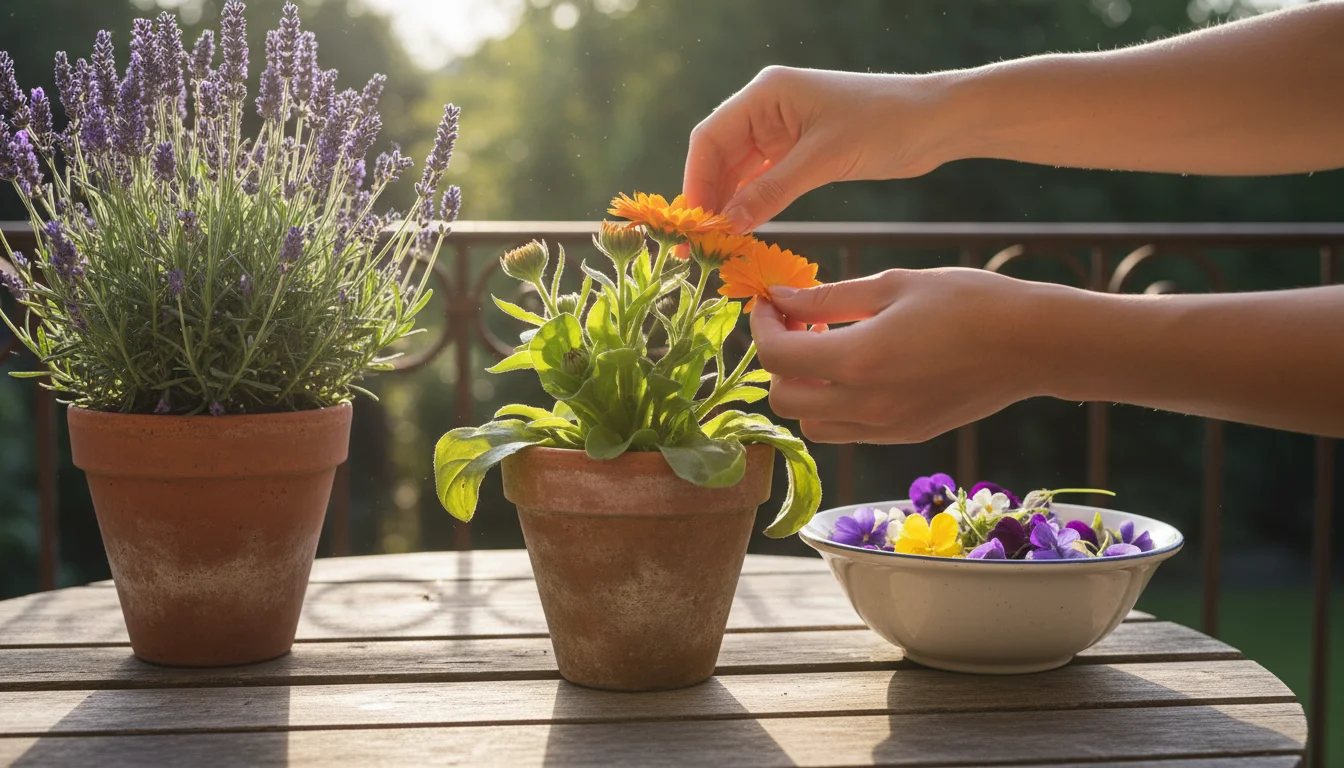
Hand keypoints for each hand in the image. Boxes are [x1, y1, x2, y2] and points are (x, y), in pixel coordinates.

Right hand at [683, 67, 951, 233]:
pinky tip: (745, 229)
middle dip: (709, 197)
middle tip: (701, 243)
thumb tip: (727, 225)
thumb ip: (771, 191)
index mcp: (766, 93)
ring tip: (720, 243)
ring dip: (729, 204)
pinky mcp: (800, 150)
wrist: (936, 120)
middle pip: (719, 155)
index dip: (696, 181)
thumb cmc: (884, 124)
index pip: (710, 137)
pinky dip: (753, 203)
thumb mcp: (824, 160)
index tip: (693, 223)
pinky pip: (764, 179)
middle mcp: (767, 107)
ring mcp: (782, 129)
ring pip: (739, 171)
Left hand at [751, 268, 1049, 443]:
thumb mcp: (893, 285)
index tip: (770, 302)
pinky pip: (846, 431)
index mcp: (861, 360)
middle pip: (784, 400)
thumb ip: (828, 297)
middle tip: (799, 323)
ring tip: (828, 349)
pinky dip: (832, 405)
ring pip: (811, 424)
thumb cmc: (969, 301)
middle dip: (778, 360)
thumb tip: (779, 297)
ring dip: (804, 388)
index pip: (777, 357)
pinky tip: (856, 368)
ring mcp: (886, 427)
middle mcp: (867, 404)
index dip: (762, 327)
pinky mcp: (904, 436)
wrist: (1033, 344)